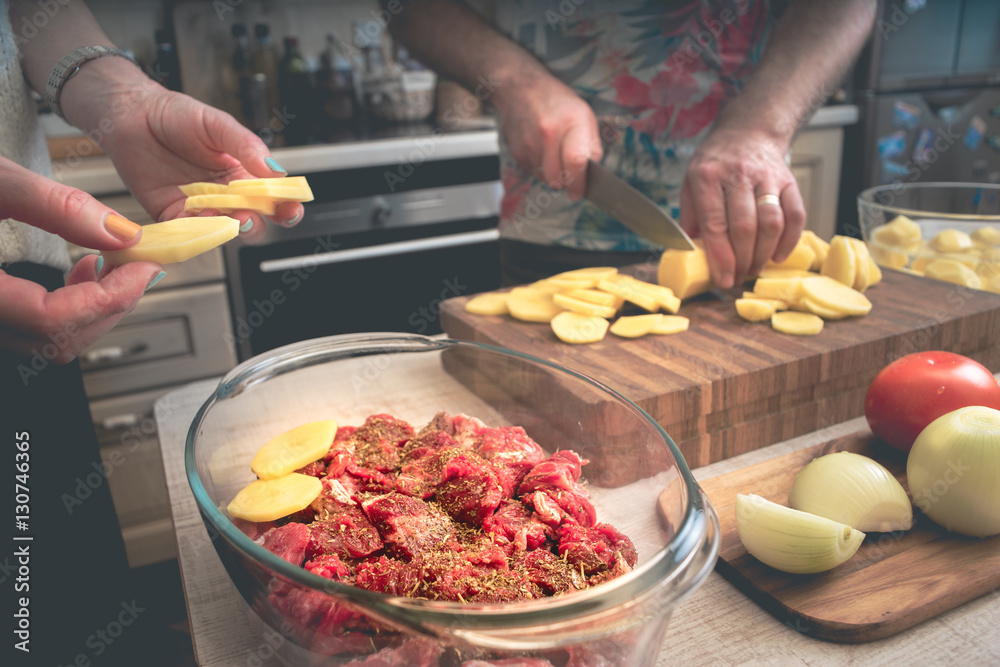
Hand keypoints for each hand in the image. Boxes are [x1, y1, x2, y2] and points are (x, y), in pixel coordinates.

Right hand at [0, 159, 162, 361]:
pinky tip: (84, 272)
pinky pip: (36, 331)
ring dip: (95, 308)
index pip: (53, 320)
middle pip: (59, 340)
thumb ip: (55, 206)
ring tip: (112, 264)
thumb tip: (121, 233)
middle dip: (111, 304)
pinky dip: (72, 308)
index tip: (144, 266)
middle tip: (139, 264)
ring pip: (50, 343)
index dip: (111, 297)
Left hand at [76, 81, 302, 243]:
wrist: (130, 114)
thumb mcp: (218, 124)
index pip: (273, 197)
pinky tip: (200, 221)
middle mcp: (225, 194)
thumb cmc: (175, 114)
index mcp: (243, 173)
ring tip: (227, 219)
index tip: (291, 208)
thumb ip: (247, 146)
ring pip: (223, 229)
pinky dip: (197, 232)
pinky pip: (189, 231)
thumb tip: (277, 170)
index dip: (286, 206)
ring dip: (228, 229)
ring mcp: (200, 206)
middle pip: (253, 220)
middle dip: (259, 223)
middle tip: (252, 216)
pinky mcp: (173, 215)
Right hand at [494, 76, 601, 199]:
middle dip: (567, 184)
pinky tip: (543, 151)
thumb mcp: (584, 114)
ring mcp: (530, 143)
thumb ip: (591, 145)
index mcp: (571, 121)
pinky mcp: (517, 152)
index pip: (576, 161)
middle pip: (558, 178)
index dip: (580, 183)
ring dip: (554, 175)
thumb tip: (592, 173)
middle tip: (572, 178)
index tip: (582, 191)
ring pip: (546, 179)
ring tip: (556, 155)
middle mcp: (549, 132)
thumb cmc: (556, 101)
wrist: (519, 88)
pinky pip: (534, 173)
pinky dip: (542, 169)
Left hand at [679, 128, 806, 287]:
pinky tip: (777, 255)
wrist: (749, 130)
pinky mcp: (789, 181)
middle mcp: (738, 175)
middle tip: (738, 277)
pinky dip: (789, 241)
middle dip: (742, 260)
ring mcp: (767, 177)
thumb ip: (691, 216)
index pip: (715, 224)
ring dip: (764, 254)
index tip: (723, 279)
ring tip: (754, 269)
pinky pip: (795, 215)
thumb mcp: (690, 182)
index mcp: (708, 177)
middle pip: (745, 227)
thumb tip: (692, 251)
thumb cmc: (716, 162)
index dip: (720, 257)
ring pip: (771, 223)